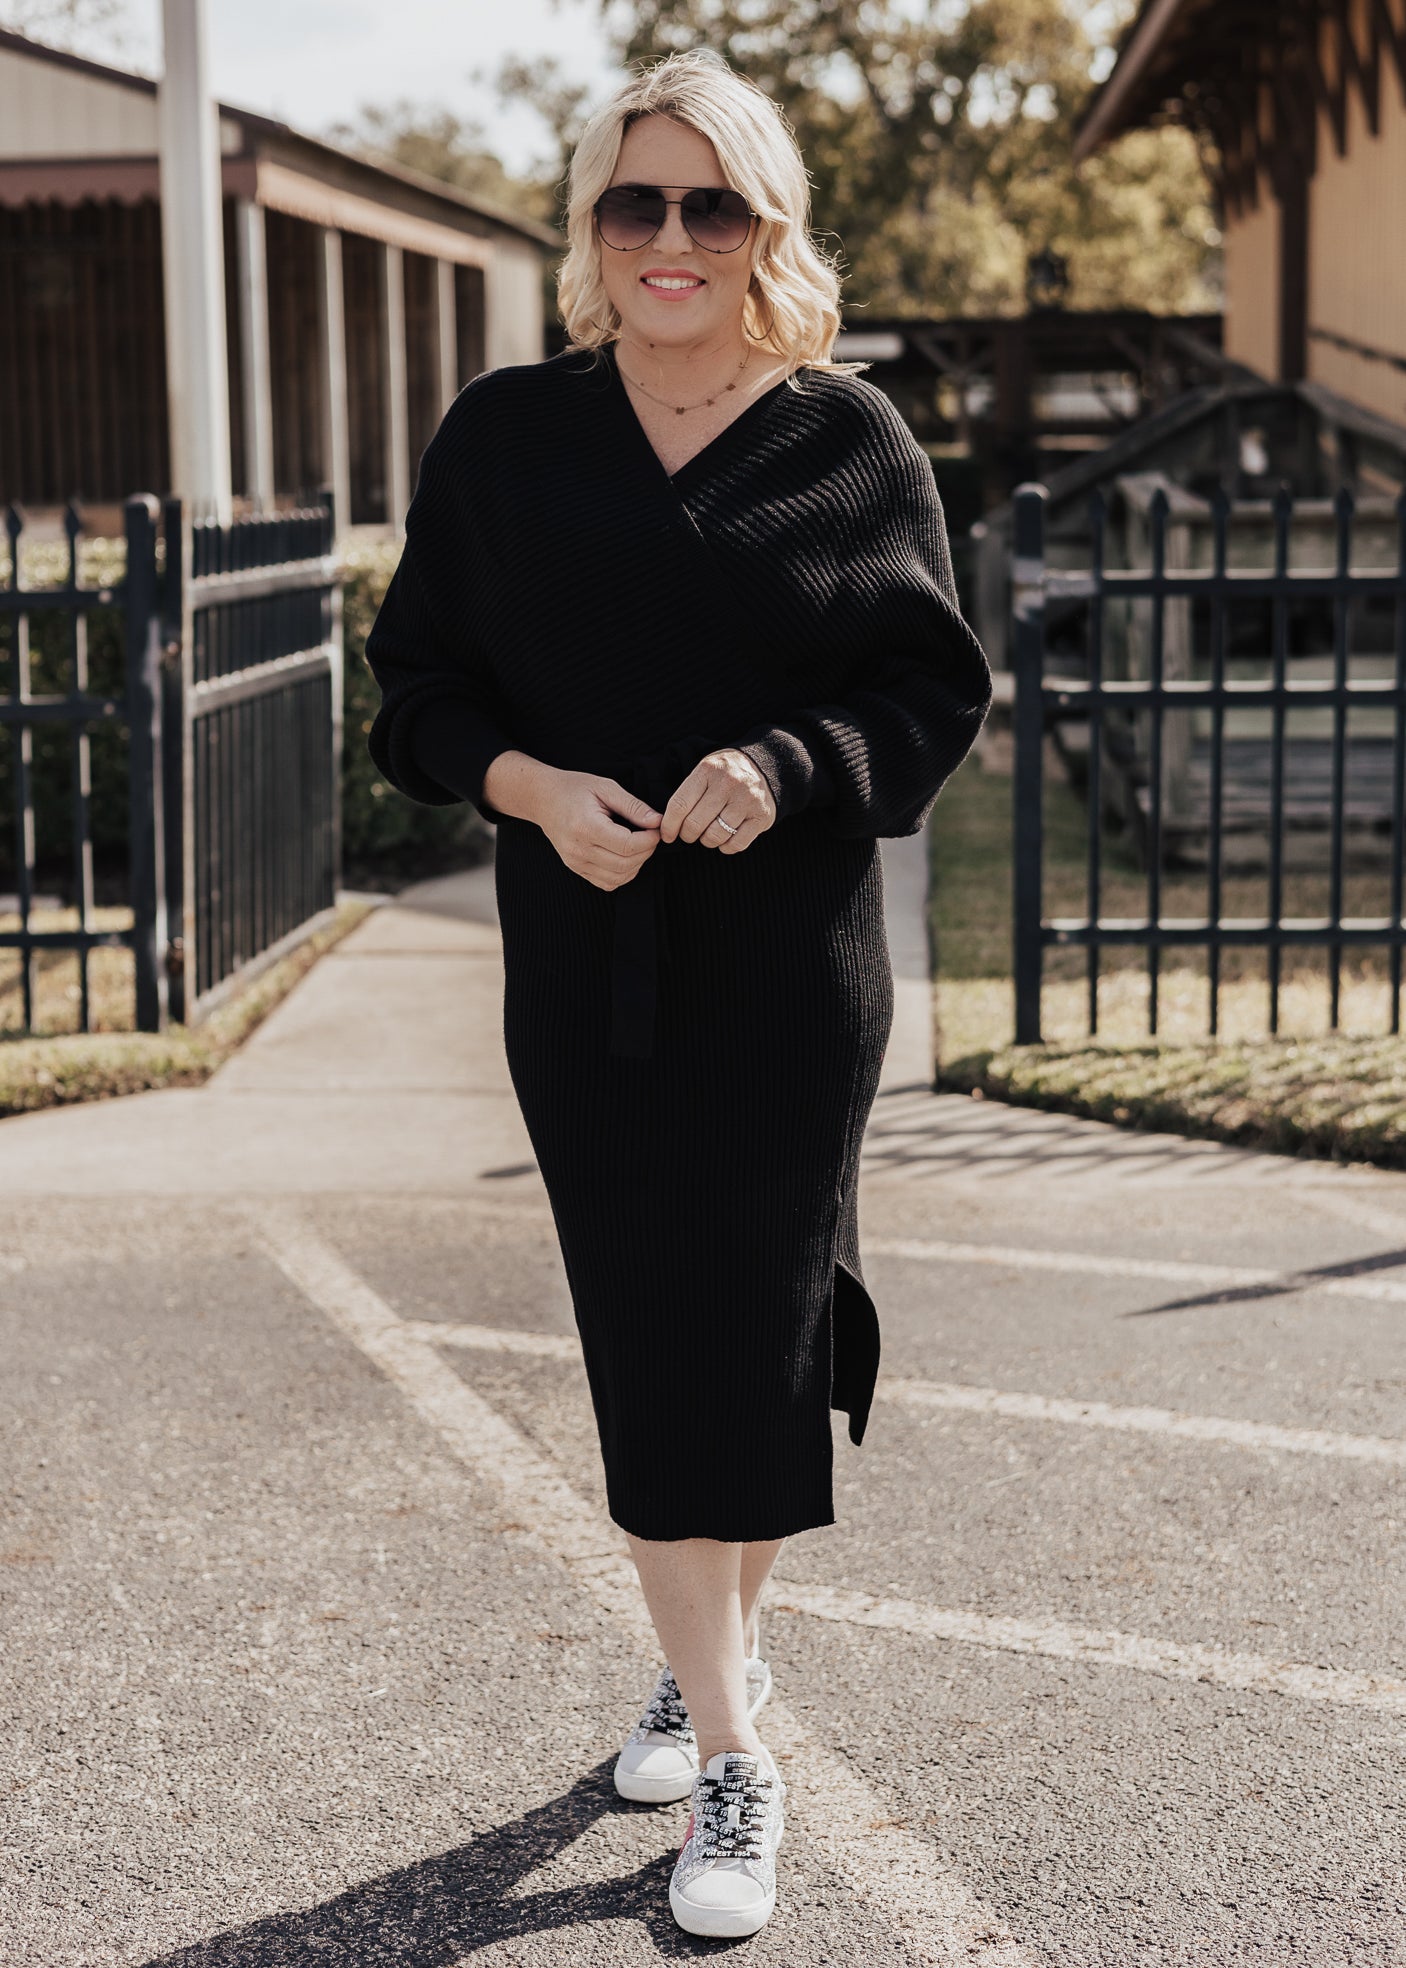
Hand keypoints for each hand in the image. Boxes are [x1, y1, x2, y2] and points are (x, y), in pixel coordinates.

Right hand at [532, 767, 662, 890]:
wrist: (543, 799)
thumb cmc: (574, 789)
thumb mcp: (606, 788)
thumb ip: (633, 806)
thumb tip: (657, 822)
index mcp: (586, 826)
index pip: (627, 845)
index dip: (649, 840)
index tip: (655, 829)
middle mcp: (578, 849)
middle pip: (625, 864)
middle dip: (646, 852)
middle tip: (650, 836)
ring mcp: (575, 862)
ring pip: (618, 877)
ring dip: (636, 864)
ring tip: (638, 845)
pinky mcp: (576, 868)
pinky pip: (607, 883)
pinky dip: (623, 874)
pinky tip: (625, 857)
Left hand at [660, 748, 775, 853]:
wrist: (763, 766)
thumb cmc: (725, 774)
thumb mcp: (705, 771)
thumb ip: (688, 794)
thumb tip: (667, 826)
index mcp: (708, 770)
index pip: (680, 805)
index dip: (669, 825)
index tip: (667, 835)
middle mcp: (728, 784)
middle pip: (695, 824)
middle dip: (687, 835)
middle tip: (689, 834)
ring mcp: (747, 800)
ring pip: (715, 836)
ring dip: (707, 841)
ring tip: (708, 834)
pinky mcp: (761, 816)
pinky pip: (736, 844)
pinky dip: (726, 847)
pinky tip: (724, 839)